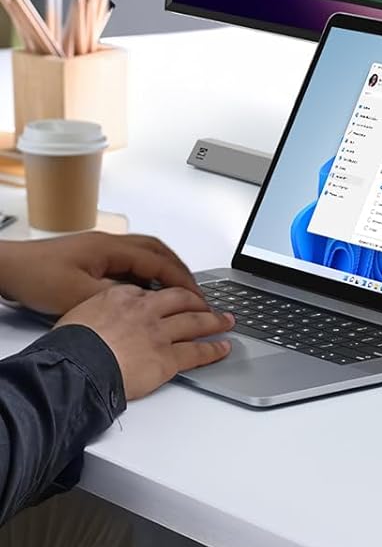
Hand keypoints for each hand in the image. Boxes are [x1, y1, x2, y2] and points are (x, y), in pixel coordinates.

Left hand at [0, 233, 202, 317]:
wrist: (9, 268)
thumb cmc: (36, 276)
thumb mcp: (77, 295)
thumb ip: (114, 297)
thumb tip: (142, 303)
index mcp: (111, 248)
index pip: (158, 262)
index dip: (181, 281)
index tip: (197, 297)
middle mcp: (110, 244)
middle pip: (158, 251)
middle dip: (180, 271)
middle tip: (196, 292)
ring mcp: (101, 249)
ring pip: (145, 254)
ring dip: (164, 270)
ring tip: (177, 290)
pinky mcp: (92, 257)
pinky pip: (130, 261)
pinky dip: (146, 273)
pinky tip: (144, 291)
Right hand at [57, 285, 234, 400]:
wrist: (75, 367)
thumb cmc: (69, 347)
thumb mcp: (78, 316)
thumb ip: (97, 314)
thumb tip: (97, 321)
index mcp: (122, 296)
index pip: (150, 292)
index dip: (164, 297)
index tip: (170, 300)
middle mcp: (146, 310)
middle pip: (180, 299)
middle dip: (197, 300)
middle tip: (207, 303)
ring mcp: (159, 333)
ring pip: (195, 322)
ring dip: (214, 321)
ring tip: (226, 321)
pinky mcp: (167, 358)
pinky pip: (197, 352)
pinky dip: (213, 350)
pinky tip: (223, 348)